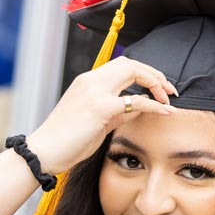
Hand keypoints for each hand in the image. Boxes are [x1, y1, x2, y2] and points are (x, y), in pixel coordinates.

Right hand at [25, 57, 177, 175]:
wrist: (44, 152)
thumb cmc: (66, 142)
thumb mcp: (96, 124)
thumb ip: (118, 113)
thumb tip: (140, 107)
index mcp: (87, 82)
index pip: (121, 66)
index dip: (144, 73)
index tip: (158, 88)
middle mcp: (90, 81)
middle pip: (130, 63)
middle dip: (154, 74)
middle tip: (169, 90)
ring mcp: (95, 92)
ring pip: (133, 71)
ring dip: (155, 82)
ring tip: (168, 99)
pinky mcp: (100, 108)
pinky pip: (135, 100)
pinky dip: (154, 104)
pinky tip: (166, 111)